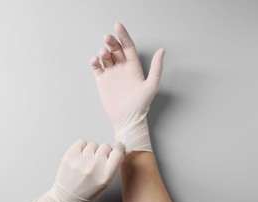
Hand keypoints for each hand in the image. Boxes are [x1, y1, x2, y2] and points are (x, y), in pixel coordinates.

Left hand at [23, 139, 124, 201]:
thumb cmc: (86, 193)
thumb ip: (112, 167)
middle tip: (97, 161)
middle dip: (103, 152)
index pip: (118, 152)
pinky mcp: (70, 156)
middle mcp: (94, 167)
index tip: (116, 148)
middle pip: (105, 146)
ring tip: (87, 161)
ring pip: (93, 144)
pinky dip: (81, 147)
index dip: (118, 149)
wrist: (66, 198)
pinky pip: (81, 142)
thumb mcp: (106, 184)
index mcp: (106, 175)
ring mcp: (81, 161)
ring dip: (92, 151)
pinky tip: (80, 157)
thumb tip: (116, 149)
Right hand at [90, 23, 164, 152]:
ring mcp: (112, 74)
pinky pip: (97, 68)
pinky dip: (94, 62)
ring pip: (105, 57)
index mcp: (134, 66)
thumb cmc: (141, 104)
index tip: (117, 26)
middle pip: (115, 49)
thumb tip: (162, 50)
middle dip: (111, 41)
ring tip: (103, 53)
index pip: (128, 46)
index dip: (123, 35)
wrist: (127, 119)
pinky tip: (95, 61)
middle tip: (107, 38)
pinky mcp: (102, 81)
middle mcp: (122, 68)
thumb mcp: (152, 85)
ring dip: (103, 51)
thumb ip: (157, 67)